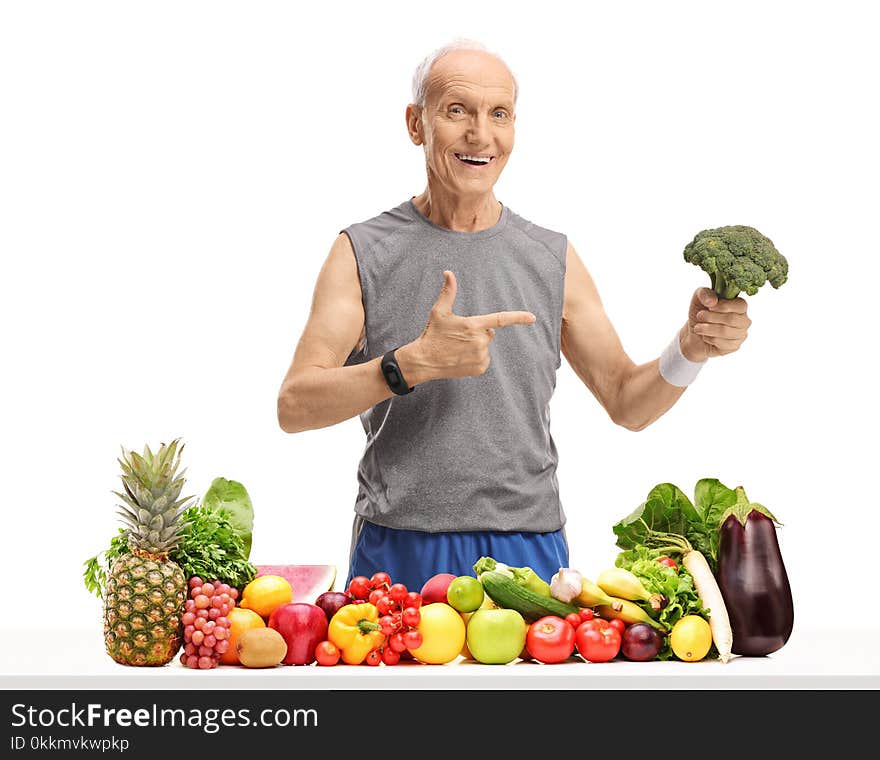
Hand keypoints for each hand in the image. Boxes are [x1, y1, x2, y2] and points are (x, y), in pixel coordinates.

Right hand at [398, 271, 535, 382]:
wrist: (424, 361)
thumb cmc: (432, 334)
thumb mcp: (439, 311)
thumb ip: (448, 292)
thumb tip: (448, 272)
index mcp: (473, 325)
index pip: (501, 319)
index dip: (518, 318)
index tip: (532, 317)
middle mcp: (480, 341)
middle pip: (489, 333)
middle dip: (479, 333)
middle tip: (460, 336)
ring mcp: (480, 356)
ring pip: (486, 347)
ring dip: (476, 346)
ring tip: (458, 348)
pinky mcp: (479, 368)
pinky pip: (484, 359)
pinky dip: (475, 358)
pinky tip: (461, 358)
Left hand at [680, 287, 750, 360]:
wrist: (694, 333)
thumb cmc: (700, 312)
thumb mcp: (698, 299)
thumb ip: (704, 293)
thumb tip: (712, 301)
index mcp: (739, 306)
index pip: (740, 305)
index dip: (724, 306)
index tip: (710, 307)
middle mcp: (744, 320)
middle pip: (732, 319)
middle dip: (711, 317)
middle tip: (699, 316)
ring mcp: (741, 334)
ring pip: (726, 332)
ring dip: (707, 329)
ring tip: (698, 327)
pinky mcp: (735, 346)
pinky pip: (723, 344)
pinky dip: (709, 339)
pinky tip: (705, 336)